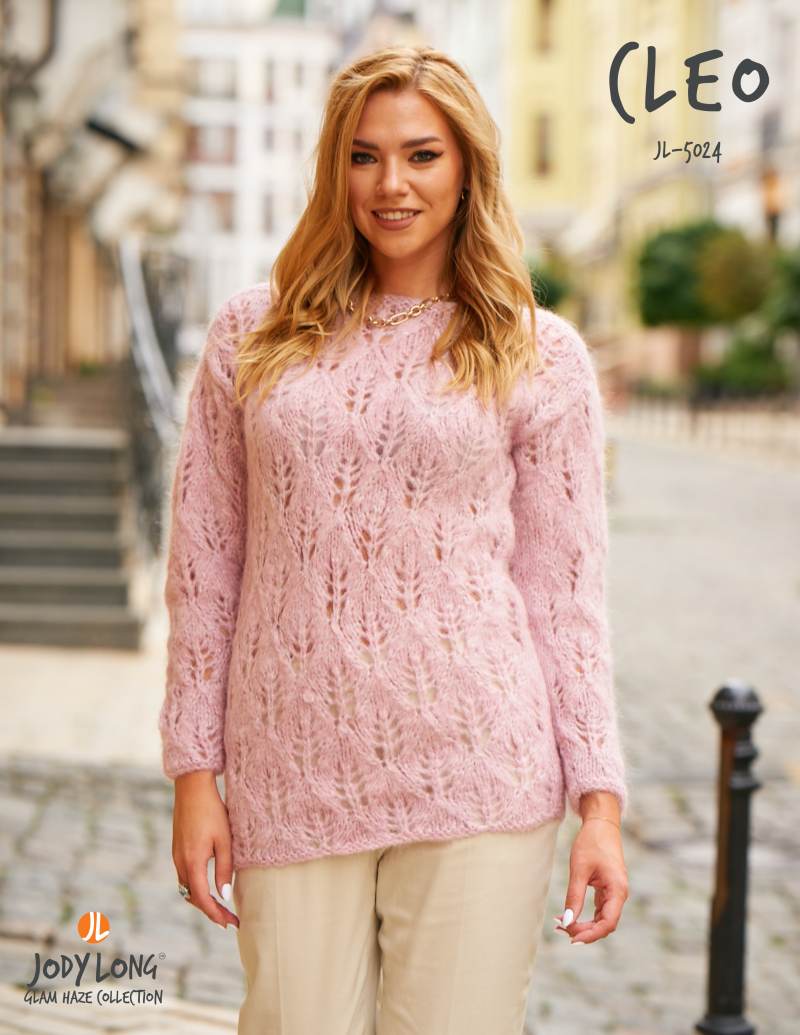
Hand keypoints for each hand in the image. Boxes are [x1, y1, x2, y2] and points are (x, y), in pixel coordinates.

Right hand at [172, 771, 239, 929]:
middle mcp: (180, 862)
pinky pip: (185, 876)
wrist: (192, 788)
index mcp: (192, 862)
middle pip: (193, 897)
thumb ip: (224, 869)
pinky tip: (208, 885)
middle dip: (210, 911)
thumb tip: (224, 896)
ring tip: (221, 906)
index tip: (231, 923)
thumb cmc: (212, 812)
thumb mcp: (224, 840)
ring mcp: (176, 855)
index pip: (203, 899)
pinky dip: (196, 887)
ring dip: (202, 900)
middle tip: (229, 919)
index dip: (216, 914)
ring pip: (187, 888)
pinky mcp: (177, 849)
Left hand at [554, 818, 628, 944]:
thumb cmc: (591, 843)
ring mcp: (614, 892)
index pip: (607, 923)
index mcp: (618, 890)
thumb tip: (567, 921)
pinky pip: (598, 909)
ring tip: (561, 925)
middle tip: (561, 930)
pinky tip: (568, 916)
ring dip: (584, 925)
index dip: (591, 934)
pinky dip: (585, 915)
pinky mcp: (607, 889)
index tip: (572, 938)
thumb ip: (574, 896)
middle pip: (605, 924)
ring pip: (601, 918)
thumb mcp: (579, 869)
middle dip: (584, 931)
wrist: (601, 824)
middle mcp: (619, 894)